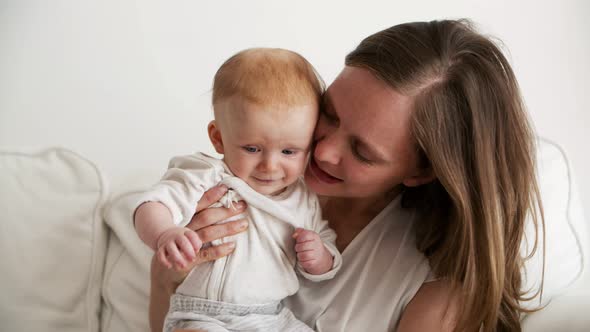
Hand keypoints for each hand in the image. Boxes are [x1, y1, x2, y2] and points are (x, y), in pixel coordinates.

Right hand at [149, 185, 248, 331]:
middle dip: (226, 210)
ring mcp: (185, 246)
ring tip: (244, 225)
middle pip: (207, 217)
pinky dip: (219, 250)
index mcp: (183, 220)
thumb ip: (198, 217)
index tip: (227, 189)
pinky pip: (205, 254)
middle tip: (243, 206)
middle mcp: (184, 230)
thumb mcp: (184, 229)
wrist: (164, 272)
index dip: (212, 196)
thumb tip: (218, 199)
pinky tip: (232, 247)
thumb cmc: (179, 246)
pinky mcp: (187, 261)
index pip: (198, 205)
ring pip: (208, 233)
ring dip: (227, 228)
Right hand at [156, 226, 201, 269]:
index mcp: (185, 233)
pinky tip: (170, 266)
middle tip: (192, 259)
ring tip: (183, 265)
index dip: (195, 242)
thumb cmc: (182, 239)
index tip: (197, 250)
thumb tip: (197, 250)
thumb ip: (196, 244)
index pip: (191, 235)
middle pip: (182, 241)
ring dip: (178, 258)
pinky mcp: (161, 249)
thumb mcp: (190, 238)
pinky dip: (164, 261)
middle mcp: (176, 236)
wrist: (166, 234)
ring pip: (171, 248)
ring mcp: (168, 242)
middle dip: (188, 251)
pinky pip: (160, 254)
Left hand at [293, 228, 332, 274]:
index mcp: (315, 236)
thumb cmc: (311, 245)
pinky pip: (305, 263)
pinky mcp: (315, 263)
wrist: (321, 257)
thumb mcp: (307, 235)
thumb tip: (294, 235)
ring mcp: (317, 254)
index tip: (299, 240)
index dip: (299, 238)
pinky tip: (304, 259)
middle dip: (297, 248)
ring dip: (299, 255)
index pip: (305, 235)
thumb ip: (300, 232)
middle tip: (299, 248)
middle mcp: (317, 244)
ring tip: (301, 254)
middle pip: (302, 246)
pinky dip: (302, 262)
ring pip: (303, 255)